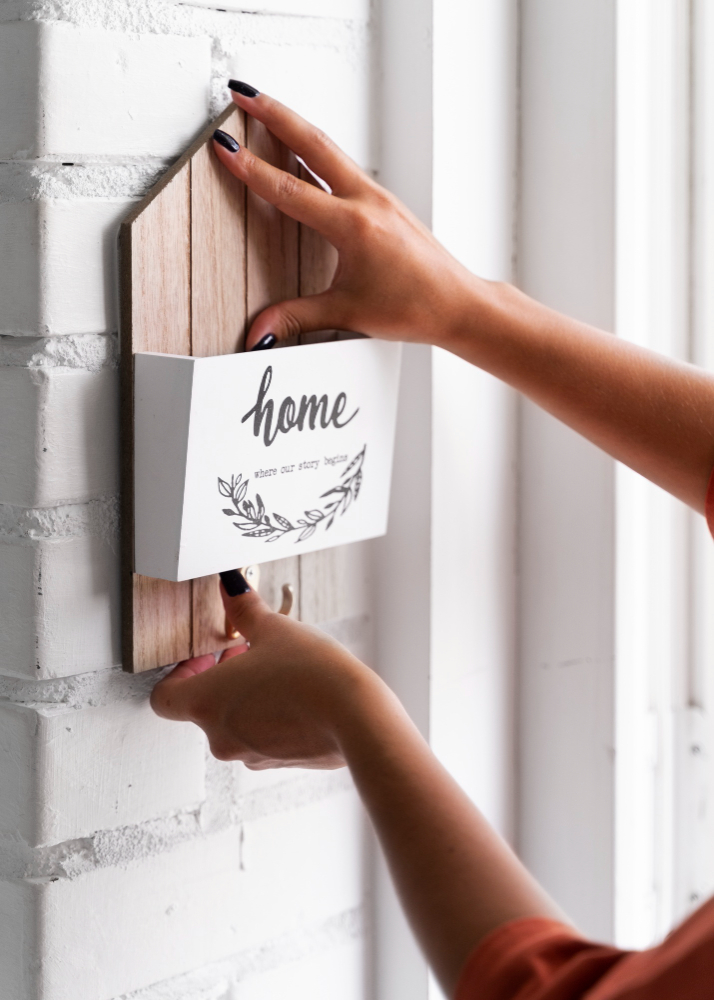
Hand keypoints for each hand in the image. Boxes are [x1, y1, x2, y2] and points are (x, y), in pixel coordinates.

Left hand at [150, 580, 384, 769]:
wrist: (357, 719)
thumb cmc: (310, 675)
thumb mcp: (274, 629)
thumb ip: (244, 609)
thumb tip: (230, 587)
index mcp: (205, 702)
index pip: (163, 698)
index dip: (179, 673)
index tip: (207, 656)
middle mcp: (220, 736)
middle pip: (203, 706)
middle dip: (224, 678)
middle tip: (251, 654)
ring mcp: (250, 754)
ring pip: (235, 723)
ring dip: (248, 698)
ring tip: (281, 671)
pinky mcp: (279, 763)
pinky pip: (263, 737)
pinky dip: (273, 717)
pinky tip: (300, 696)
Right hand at [213, 87, 482, 349]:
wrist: (458, 304)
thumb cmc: (415, 306)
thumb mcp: (348, 312)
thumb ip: (297, 318)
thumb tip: (260, 332)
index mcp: (354, 226)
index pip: (290, 190)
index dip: (251, 168)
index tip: (226, 145)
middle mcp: (367, 201)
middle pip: (314, 143)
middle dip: (275, 114)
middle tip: (244, 93)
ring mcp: (379, 197)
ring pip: (331, 149)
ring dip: (297, 125)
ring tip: (268, 109)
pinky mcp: (386, 201)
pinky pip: (345, 165)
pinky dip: (319, 148)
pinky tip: (308, 148)